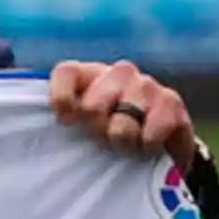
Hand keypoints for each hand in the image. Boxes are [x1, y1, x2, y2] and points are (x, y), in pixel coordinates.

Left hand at [48, 60, 196, 171]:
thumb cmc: (109, 134)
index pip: (65, 73)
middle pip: (92, 107)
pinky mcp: (171, 101)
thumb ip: (64, 119)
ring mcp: (145, 84)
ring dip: (123, 142)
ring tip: (126, 146)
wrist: (159, 145)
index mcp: (89, 74)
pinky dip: (148, 145)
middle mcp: (117, 72)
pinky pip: (153, 130)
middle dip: (96, 132)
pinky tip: (148, 146)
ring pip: (122, 124)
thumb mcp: (82, 125)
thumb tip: (47, 127)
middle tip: (104, 139)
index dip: (61, 99)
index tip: (66, 121)